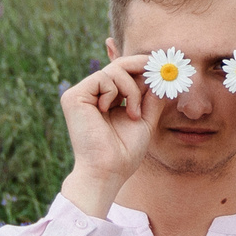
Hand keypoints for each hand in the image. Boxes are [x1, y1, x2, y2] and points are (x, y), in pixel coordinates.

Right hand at [57, 54, 163, 216]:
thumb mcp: (144, 120)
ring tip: (133, 113)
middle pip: (118, 65)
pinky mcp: (73, 96)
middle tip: (158, 70)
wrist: (108, 170)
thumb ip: (151, 98)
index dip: (141, 65)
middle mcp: (91, 95)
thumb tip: (162, 76)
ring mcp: (81, 94)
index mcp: (105, 100)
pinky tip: (111, 111)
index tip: (160, 64)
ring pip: (114, 70)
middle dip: (141, 65)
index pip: (122, 73)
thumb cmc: (124, 152)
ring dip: (132, 90)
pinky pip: (103, 77)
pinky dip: (115, 92)